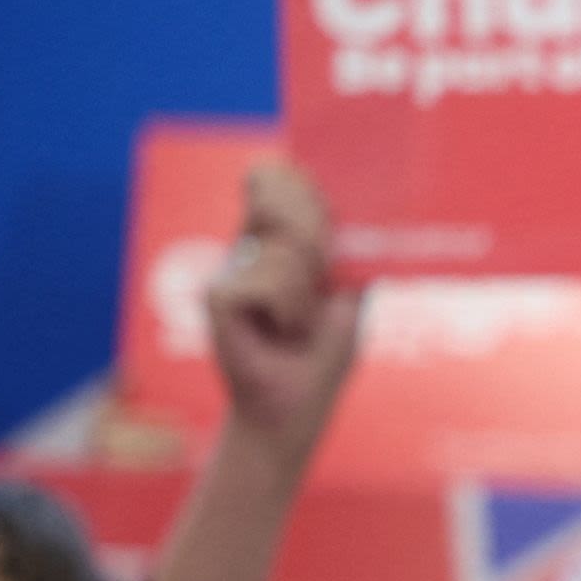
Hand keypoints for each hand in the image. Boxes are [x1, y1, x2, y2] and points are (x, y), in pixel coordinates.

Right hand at [199, 158, 362, 468]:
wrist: (295, 402)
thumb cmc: (322, 352)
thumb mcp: (348, 293)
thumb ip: (348, 249)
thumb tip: (362, 205)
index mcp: (274, 238)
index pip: (278, 178)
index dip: (300, 184)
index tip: (322, 216)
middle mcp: (247, 245)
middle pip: (285, 201)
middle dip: (320, 244)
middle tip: (322, 290)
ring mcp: (230, 267)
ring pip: (288, 246)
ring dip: (311, 292)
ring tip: (299, 322)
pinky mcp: (217, 294)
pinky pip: (273, 285)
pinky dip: (292, 312)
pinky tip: (279, 331)